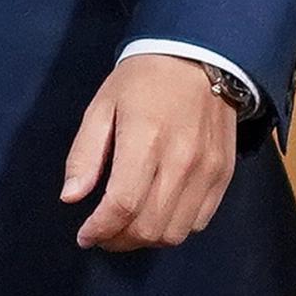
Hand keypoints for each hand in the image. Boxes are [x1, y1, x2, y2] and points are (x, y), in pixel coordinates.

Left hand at [61, 55, 239, 250]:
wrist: (200, 55)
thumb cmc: (144, 80)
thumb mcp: (102, 106)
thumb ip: (85, 153)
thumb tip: (71, 196)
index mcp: (145, 139)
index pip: (122, 205)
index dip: (99, 230)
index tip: (84, 235)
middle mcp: (181, 160)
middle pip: (149, 227)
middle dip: (119, 240)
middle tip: (104, 231)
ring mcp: (207, 169)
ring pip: (175, 232)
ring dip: (147, 238)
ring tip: (130, 226)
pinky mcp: (224, 173)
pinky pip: (200, 220)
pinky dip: (176, 226)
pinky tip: (159, 212)